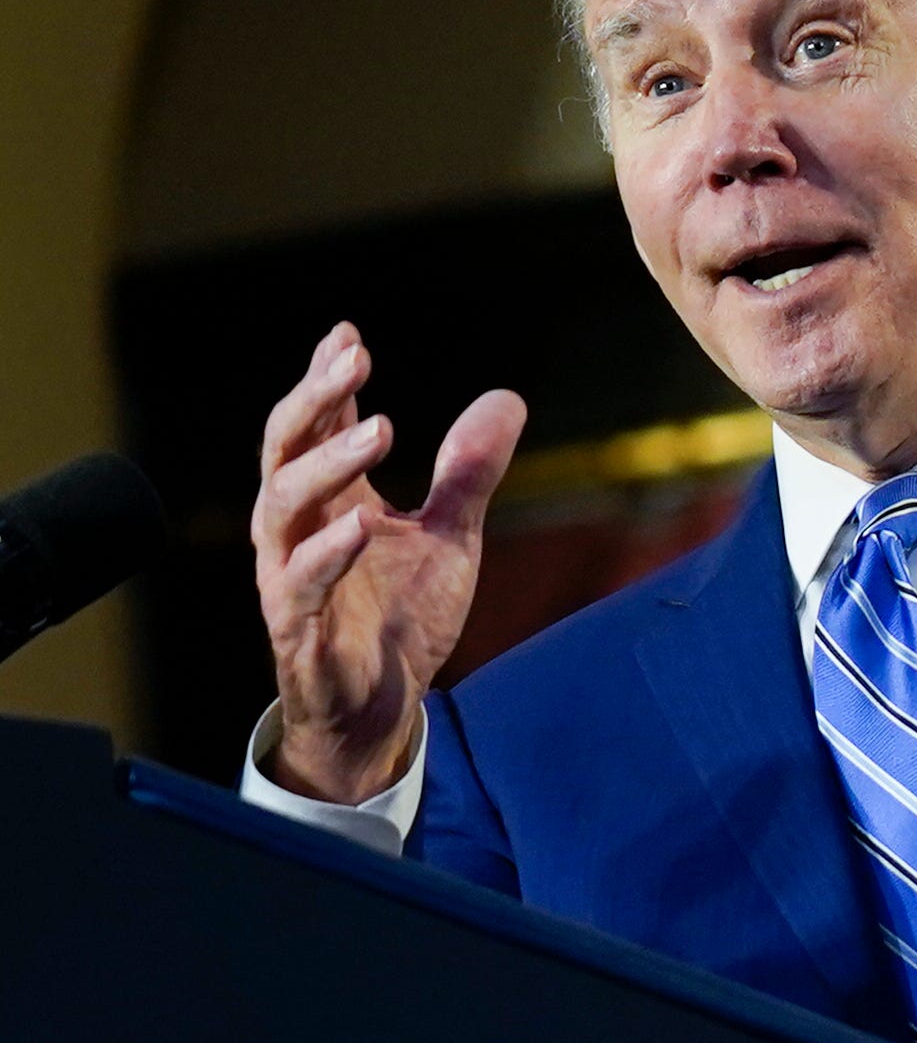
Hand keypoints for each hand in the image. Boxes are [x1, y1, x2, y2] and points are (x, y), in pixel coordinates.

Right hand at [253, 325, 524, 802]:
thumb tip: (506, 398)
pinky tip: (363, 524)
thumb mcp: (450, 538)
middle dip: (315, 398)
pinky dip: (330, 550)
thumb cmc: (399, 619)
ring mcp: (289, 574)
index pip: (316, 423)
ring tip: (376, 429)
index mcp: (329, 499)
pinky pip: (300, 580)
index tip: (348, 334)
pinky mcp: (295, 626)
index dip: (326, 377)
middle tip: (353, 359)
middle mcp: (298, 527)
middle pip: (285, 445)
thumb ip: (468, 474)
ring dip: (328, 463)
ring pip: (283, 503)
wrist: (381, 708)